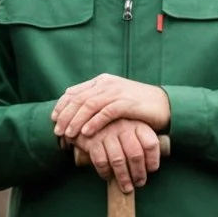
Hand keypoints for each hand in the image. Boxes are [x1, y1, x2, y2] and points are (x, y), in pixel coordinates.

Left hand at [52, 74, 170, 144]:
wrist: (164, 106)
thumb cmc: (136, 107)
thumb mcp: (113, 101)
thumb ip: (96, 102)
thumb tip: (74, 113)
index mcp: (101, 81)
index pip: (74, 92)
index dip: (61, 106)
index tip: (53, 119)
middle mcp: (107, 84)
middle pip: (79, 99)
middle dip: (65, 116)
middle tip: (57, 131)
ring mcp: (117, 92)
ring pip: (89, 105)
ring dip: (76, 121)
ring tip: (68, 134)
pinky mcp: (128, 103)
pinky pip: (106, 112)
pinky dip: (94, 123)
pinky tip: (86, 133)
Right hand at [71, 117, 162, 192]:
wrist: (86, 118)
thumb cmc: (115, 130)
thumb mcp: (132, 130)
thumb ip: (142, 144)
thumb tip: (150, 168)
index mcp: (137, 124)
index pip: (150, 144)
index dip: (153, 161)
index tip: (151, 170)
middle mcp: (124, 126)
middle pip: (135, 155)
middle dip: (138, 174)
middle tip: (139, 183)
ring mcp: (107, 132)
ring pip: (118, 161)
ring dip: (123, 178)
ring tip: (126, 187)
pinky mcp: (92, 140)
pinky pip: (101, 161)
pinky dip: (105, 172)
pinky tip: (108, 176)